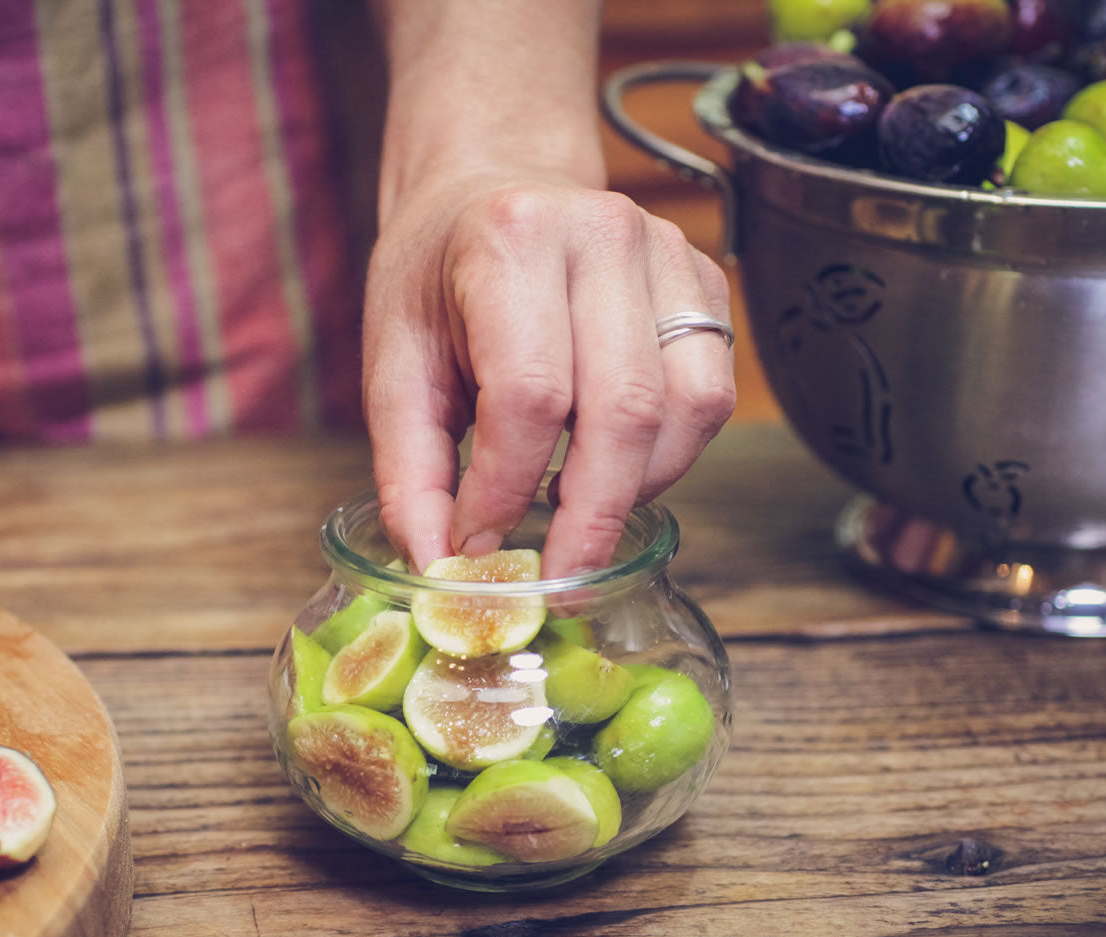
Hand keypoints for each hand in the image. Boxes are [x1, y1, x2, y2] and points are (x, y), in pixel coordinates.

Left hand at [364, 169, 734, 579]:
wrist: (492, 187)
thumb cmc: (438, 276)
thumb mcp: (394, 362)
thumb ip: (410, 467)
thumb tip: (436, 561)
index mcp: (511, 237)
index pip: (529, 395)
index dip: (505, 489)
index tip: (475, 544)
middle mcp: (602, 233)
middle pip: (624, 410)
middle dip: (591, 516)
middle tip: (558, 580)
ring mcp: (668, 252)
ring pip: (687, 408)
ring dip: (638, 487)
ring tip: (582, 512)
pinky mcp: (705, 280)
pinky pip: (710, 395)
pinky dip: (671, 455)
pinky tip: (616, 464)